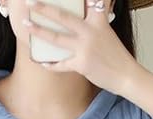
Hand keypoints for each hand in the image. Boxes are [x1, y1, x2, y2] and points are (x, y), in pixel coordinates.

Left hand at [23, 0, 140, 95]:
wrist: (126, 75)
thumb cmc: (115, 55)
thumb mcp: (107, 32)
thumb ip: (95, 21)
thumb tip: (86, 12)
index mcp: (98, 21)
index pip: (90, 1)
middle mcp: (90, 32)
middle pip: (63, 17)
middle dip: (44, 8)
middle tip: (30, 1)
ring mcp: (85, 48)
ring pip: (56, 39)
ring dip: (39, 31)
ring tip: (26, 24)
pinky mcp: (81, 64)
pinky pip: (61, 64)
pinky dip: (50, 64)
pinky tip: (41, 61)